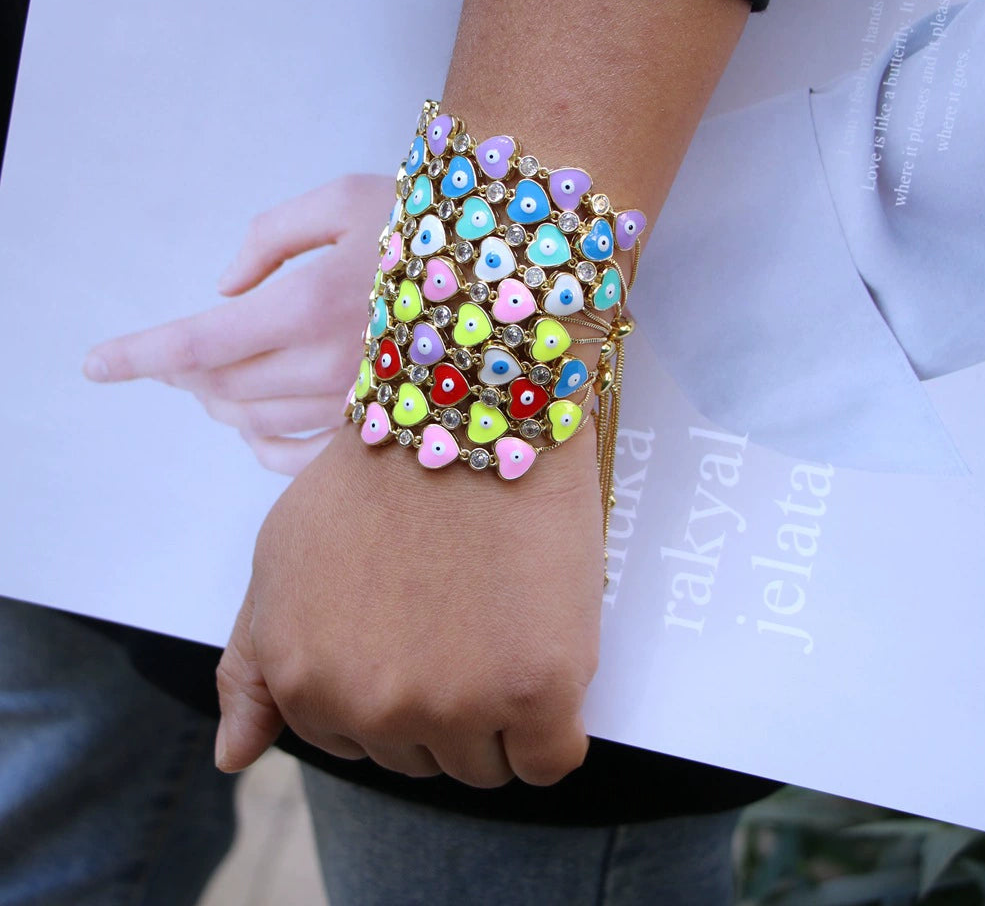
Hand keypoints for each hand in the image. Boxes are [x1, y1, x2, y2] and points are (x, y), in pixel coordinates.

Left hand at [83, 174, 394, 474]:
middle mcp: (328, 364)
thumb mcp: (340, 198)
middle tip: (179, 354)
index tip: (95, 365)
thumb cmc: (424, 225)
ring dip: (218, 401)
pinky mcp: (376, 428)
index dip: (139, 355)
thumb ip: (268, 237)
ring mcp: (354, 404)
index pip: (200, 343)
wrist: (508, 274)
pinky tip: (252, 430)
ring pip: (253, 422)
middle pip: (220, 388)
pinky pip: (300, 458)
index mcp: (310, 302)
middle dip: (184, 373)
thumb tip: (225, 289)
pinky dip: (260, 446)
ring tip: (215, 380)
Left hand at [214, 421, 604, 787]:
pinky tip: (547, 658)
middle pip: (423, 759)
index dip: (395, 688)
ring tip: (502, 622)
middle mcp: (372, 707)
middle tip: (463, 614)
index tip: (419, 628)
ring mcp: (456, 704)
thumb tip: (234, 757)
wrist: (469, 412)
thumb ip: (252, 666)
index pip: (357, 747)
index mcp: (304, 681)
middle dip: (443, 700)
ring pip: (485, 766)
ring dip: (499, 713)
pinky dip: (555, 726)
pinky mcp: (537, 692)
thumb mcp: (280, 560)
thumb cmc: (376, 478)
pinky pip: (551, 762)